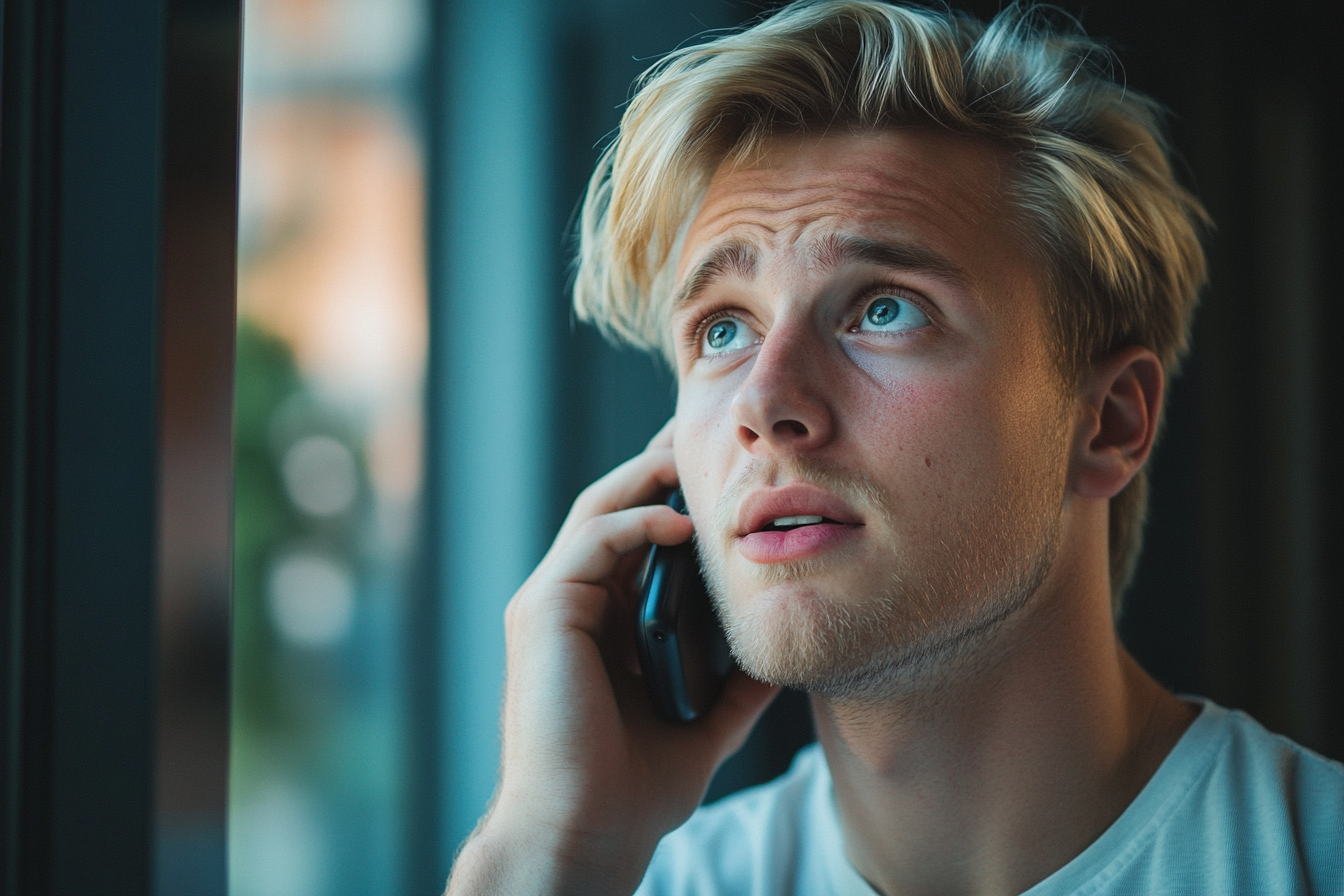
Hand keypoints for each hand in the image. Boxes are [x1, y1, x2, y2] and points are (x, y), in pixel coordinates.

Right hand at [446, 421, 778, 895]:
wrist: (586, 833)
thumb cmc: (632, 787)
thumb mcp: (703, 722)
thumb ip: (735, 685)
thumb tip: (779, 652)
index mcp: (601, 624)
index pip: (636, 540)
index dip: (675, 500)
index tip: (724, 474)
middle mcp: (571, 604)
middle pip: (616, 509)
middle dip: (661, 468)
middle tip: (709, 434)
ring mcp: (552, 605)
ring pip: (600, 511)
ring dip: (651, 478)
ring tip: (699, 455)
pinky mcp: (543, 612)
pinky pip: (593, 543)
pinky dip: (638, 523)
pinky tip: (685, 524)